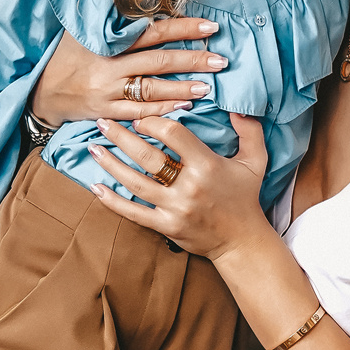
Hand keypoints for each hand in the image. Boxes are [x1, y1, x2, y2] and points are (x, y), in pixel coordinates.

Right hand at [30, 21, 226, 126]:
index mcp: (108, 42)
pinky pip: (138, 114)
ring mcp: (107, 92)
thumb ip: (113, 21)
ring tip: (208, 87)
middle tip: (220, 60)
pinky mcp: (105, 113)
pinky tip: (184, 108)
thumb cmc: (65, 57)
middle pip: (158, 62)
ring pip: (151, 91)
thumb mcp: (83, 32)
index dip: (182, 29)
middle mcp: (110, 67)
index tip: (209, 28)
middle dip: (192, 61)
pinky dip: (162, 111)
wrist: (38, 92)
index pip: (153, 32)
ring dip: (182, 89)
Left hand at [88, 113, 270, 262]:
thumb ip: (250, 131)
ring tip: (93, 148)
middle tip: (103, 123)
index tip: (140, 118)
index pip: (173, 135)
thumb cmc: (245, 198)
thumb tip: (237, 107)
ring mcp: (175, 208)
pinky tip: (96, 187)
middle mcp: (189, 186)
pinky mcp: (166, 226)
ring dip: (111, 164)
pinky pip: (133, 213)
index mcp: (207, 165)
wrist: (241, 242)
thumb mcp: (256, 161)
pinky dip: (112, 200)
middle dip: (121, 137)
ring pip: (135, 182)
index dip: (153, 122)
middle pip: (147, 156)